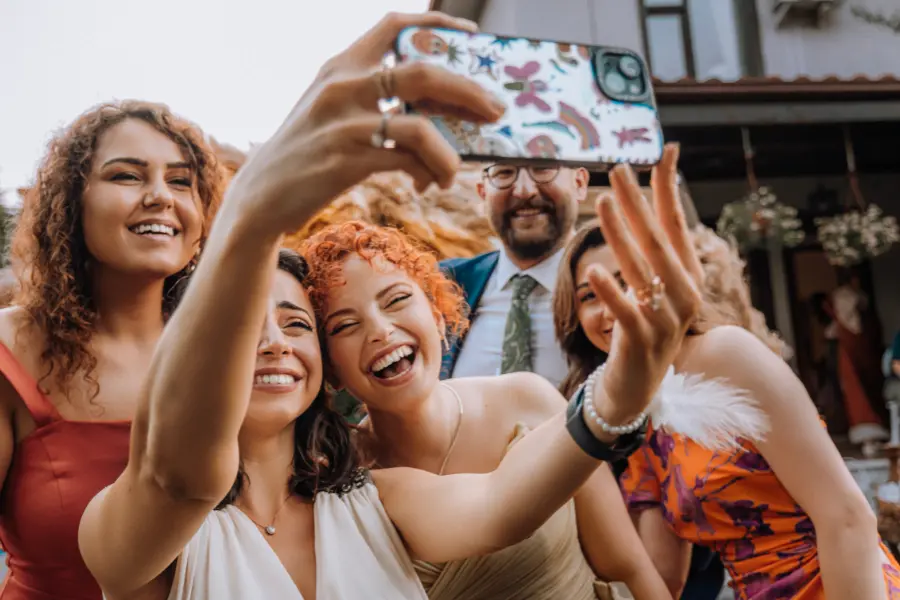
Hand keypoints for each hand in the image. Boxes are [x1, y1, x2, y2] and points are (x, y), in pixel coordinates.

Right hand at [222, 11, 505, 237]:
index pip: (393, 26)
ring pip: (422, 125)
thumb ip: (371, 99)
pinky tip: (428, 184)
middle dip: (469, 91)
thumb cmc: (305, 154)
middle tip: (495, 110)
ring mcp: (344, 124)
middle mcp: (342, 86)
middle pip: (423, 72)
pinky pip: (408, 161)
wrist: (260, 197)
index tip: (469, 35)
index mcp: (339, 67)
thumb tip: (436, 111)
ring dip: (451, 153)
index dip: (436, 25)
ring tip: (456, 172)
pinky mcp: (346, 161)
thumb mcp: (329, 110)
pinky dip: (429, 173)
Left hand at [584, 144, 701, 423]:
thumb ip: (648, 252)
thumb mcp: (651, 288)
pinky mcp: (642, 342)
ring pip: (642, 270)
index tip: (663, 152)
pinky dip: (611, 291)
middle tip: (619, 167)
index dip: (669, 188)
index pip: (677, 223)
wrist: (636, 387)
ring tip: (602, 202)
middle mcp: (684, 294)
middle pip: (658, 240)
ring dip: (620, 234)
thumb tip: (638, 207)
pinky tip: (594, 271)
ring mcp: (666, 320)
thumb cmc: (641, 328)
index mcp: (688, 276)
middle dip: (638, 201)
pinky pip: (626, 312)